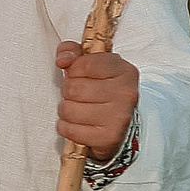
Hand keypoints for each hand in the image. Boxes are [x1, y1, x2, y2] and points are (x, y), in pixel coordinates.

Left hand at [54, 42, 137, 158]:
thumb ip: (74, 52)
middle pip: (73, 88)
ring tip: (78, 109)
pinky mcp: (109, 137)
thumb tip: (63, 59)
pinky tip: (77, 124)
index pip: (85, 64)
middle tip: (78, 96)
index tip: (79, 75)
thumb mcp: (92, 65)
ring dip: (66, 110)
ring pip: (68, 110)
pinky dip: (66, 127)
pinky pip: (69, 130)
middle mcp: (126, 93)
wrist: (119, 124)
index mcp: (125, 71)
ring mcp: (119, 117)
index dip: (74, 70)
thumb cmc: (102, 91)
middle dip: (68, 91)